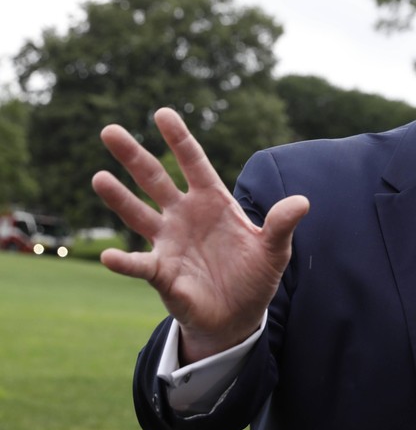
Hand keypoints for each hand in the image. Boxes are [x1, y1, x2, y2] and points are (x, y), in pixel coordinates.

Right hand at [92, 107, 308, 362]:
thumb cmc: (255, 276)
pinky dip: (125, 262)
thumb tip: (303, 202)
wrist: (240, 316)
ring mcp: (169, 242)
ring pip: (138, 214)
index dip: (179, 139)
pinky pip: (140, 265)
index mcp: (212, 202)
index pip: (194, 163)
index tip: (162, 113)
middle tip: (109, 130)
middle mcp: (184, 216)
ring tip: (98, 176)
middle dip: (133, 156)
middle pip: (155, 180)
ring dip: (118, 198)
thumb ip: (281, 224)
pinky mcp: (162, 274)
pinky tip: (110, 256)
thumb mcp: (274, 250)